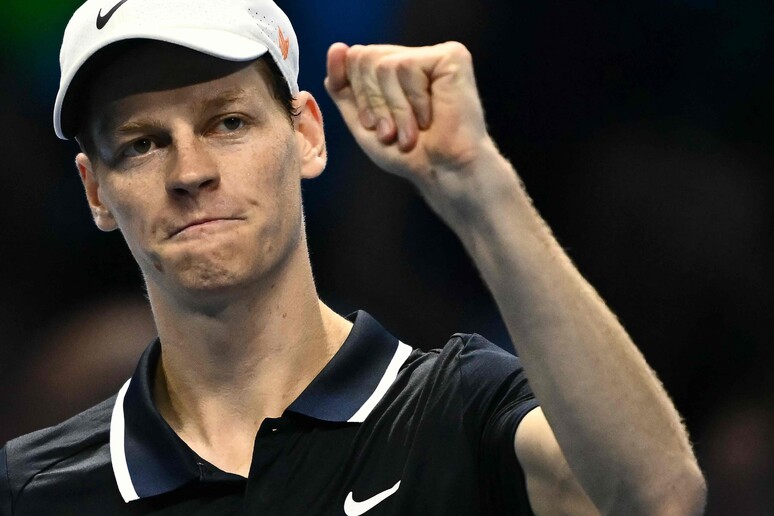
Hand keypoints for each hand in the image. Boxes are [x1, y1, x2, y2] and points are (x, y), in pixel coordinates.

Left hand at [325, 42, 493, 190]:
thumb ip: (343, 86)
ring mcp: (433, 55)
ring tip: (411, 132)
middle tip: (391, 133)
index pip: (354, 59)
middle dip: (373, 103)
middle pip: (365, 57)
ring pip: (385, 65)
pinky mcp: (451, 56)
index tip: (372, 126)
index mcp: (394, 70)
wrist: (443, 172)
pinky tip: (431, 118)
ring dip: (394, 109)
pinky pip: (408, 66)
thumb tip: (337, 47)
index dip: (356, 94)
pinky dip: (413, 101)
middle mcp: (413, 57)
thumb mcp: (363, 121)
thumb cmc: (408, 154)